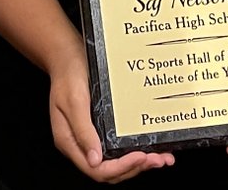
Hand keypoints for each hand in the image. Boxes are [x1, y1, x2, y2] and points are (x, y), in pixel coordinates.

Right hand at [49, 46, 173, 181]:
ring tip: (160, 158)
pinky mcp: (100, 131)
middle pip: (109, 171)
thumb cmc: (68, 76)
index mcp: (69, 141)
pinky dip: (135, 152)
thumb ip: (83, 131)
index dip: (120, 167)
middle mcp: (81, 144)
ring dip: (138, 164)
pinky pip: (118, 149)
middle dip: (135, 168)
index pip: (96, 169)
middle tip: (157, 159)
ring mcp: (91, 139)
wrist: (67, 56)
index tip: (140, 157)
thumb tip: (94, 160)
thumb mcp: (74, 101)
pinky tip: (151, 149)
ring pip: (116, 163)